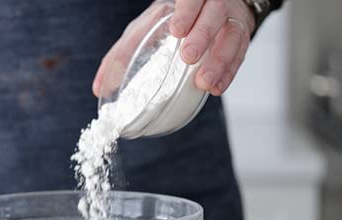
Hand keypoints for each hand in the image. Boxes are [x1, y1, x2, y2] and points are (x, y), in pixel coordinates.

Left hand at [93, 0, 254, 97]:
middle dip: (203, 35)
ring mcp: (230, 20)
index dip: (187, 11)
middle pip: (215, 13)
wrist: (207, 11)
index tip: (177, 30)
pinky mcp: (241, 37)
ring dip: (219, 60)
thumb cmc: (170, 22)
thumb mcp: (143, 28)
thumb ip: (122, 53)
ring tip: (203, 82)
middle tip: (188, 57)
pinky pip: (241, 54)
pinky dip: (229, 72)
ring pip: (233, 35)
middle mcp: (213, 3)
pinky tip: (216, 88)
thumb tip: (99, 89)